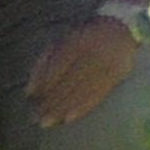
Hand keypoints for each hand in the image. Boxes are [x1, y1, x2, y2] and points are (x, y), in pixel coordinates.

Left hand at [24, 7, 142, 133]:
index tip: (33, 99)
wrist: (120, 27)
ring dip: (63, 109)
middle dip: (51, 102)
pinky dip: (81, 108)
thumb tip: (29, 92)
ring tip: (48, 122)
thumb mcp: (61, 43)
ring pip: (82, 91)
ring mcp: (106, 65)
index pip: (58, 66)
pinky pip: (97, 94)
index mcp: (77, 42)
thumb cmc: (82, 39)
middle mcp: (92, 53)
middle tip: (37, 119)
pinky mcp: (117, 75)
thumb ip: (42, 64)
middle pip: (69, 82)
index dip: (45, 84)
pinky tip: (68, 118)